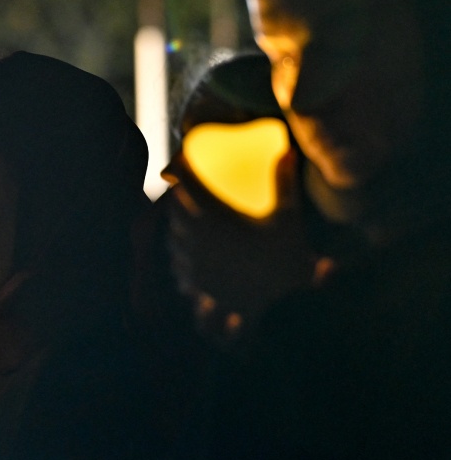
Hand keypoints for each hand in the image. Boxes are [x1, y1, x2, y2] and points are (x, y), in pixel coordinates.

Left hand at [165, 150, 321, 342]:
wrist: (281, 309)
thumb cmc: (285, 260)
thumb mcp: (288, 218)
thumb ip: (283, 182)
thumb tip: (287, 149)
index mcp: (213, 216)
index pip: (186, 181)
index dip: (180, 165)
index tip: (183, 159)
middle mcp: (194, 237)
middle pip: (173, 206)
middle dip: (179, 194)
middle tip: (189, 187)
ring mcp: (191, 261)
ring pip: (171, 234)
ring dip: (177, 222)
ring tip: (189, 217)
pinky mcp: (193, 281)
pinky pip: (177, 261)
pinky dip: (181, 251)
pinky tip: (190, 250)